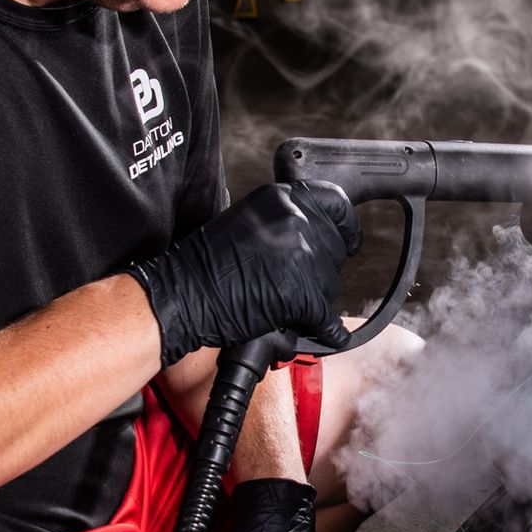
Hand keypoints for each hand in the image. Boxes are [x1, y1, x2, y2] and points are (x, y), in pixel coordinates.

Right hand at [130, 181, 359, 367]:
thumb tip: (313, 235)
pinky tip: (319, 333)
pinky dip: (324, 330)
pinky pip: (327, 318)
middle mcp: (296, 219)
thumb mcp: (247, 221)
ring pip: (331, 283)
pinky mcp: (302, 292)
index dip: (347, 225)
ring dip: (314, 298)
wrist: (181, 296)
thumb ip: (284, 222)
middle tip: (296, 283)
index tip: (350, 239)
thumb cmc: (202, 265)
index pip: (336, 203)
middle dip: (322, 269)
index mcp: (282, 198)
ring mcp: (301, 255)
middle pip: (336, 247)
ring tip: (281, 303)